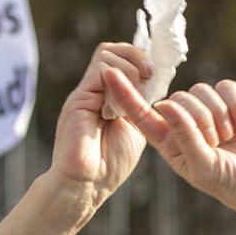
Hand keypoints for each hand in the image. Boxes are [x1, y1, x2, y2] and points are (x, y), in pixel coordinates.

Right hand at [49, 43, 153, 202]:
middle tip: (149, 76)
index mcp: (109, 97)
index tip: (156, 74)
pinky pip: (101, 68)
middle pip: (113, 50)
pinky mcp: (79, 97)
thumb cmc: (111, 165)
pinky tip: (123, 102)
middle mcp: (95, 90)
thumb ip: (140, 104)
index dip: (141, 60)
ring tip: (137, 94)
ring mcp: (86, 92)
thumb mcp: (136, 128)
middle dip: (137, 57)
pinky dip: (119, 78)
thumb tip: (151, 81)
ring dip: (130, 69)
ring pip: (108, 54)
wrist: (86, 184)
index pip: (122, 60)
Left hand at [103, 71, 235, 234]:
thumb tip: (166, 105)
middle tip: (219, 142)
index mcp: (171, 145)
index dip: (126, 95)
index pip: (142, 115)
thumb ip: (184, 136)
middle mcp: (188, 127)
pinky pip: (227, 86)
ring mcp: (212, 114)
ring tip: (234, 137)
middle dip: (201, 118)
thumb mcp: (205, 168)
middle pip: (180, 98)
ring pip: (203, 90)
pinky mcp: (235, 104)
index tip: (107, 73)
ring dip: (221, 114)